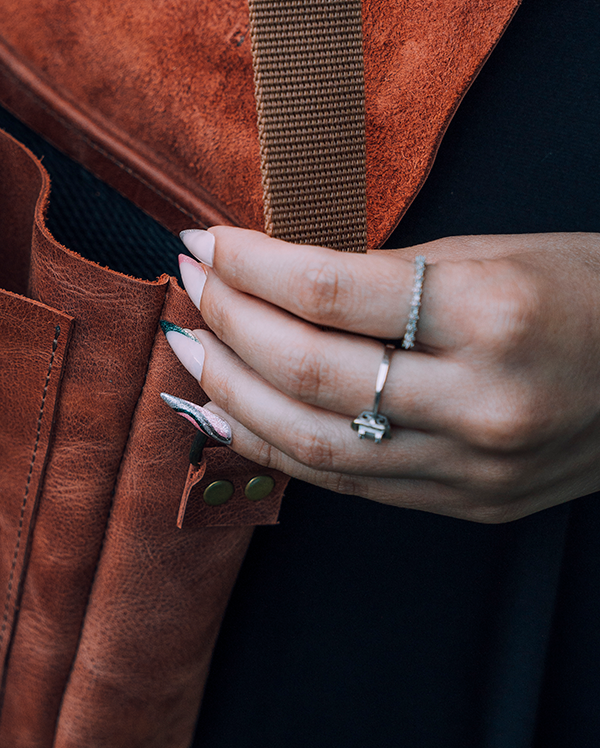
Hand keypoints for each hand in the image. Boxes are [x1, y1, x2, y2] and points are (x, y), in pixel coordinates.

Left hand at [164, 226, 599, 522]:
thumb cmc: (582, 287)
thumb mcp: (488, 251)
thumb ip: (380, 274)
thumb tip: (268, 275)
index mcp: (491, 314)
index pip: (328, 294)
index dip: (248, 266)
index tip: (201, 239)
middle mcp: (482, 402)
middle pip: (309, 374)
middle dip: (226, 326)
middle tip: (186, 284)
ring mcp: (476, 468)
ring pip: (315, 446)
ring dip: (232, 395)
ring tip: (188, 350)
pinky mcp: (472, 508)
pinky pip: (349, 482)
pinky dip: (276, 447)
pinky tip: (230, 412)